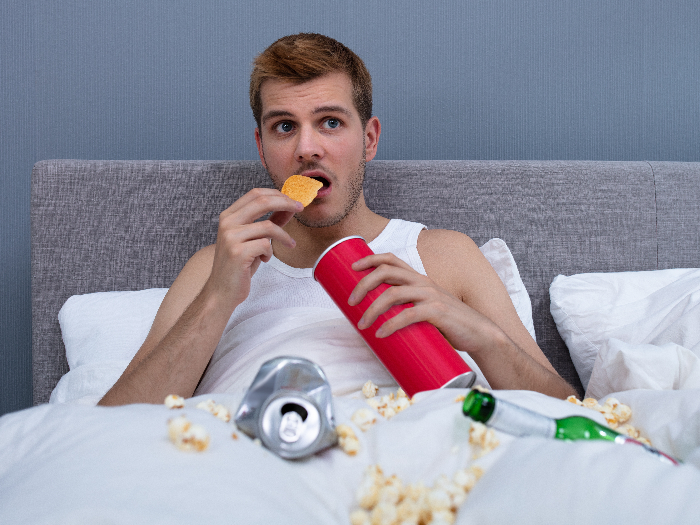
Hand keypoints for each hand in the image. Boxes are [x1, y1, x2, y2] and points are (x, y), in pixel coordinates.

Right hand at [205, 188, 302, 308]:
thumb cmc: (238, 266)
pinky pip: (265, 245)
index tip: (293, 199)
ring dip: (283, 236)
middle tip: (300, 208)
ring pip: (268, 226)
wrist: (221, 292)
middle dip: (285, 203)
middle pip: (261, 202)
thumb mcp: (254, 240)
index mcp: (228, 216)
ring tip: (289, 244)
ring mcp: (231, 237)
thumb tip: (288, 208)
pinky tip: (265, 259)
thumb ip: (269, 222)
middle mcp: (227, 223)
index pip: (255, 194)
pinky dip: (270, 252)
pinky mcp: (237, 252)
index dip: (276, 194)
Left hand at [347, 253, 494, 349]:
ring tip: (362, 325)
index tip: (352, 268)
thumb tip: (380, 318)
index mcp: (420, 279)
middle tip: (350, 302)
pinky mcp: (437, 311)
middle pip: (386, 273)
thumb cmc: (450, 324)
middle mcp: (424, 282)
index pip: (392, 260)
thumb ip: (409, 307)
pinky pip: (407, 315)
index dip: (370, 259)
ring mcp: (431, 295)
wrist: (479, 334)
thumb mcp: (427, 308)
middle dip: (363, 285)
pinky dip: (390, 324)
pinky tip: (380, 333)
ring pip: (392, 294)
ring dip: (372, 309)